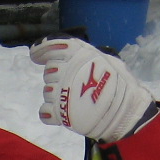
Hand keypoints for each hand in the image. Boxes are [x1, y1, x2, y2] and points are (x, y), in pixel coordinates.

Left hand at [29, 38, 154, 141]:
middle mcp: (66, 70)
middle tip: (73, 84)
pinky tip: (62, 113)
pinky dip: (51, 113)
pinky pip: (44, 112)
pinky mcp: (60, 113)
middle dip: (58, 77)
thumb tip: (65, 51)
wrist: (125, 112)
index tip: (35, 56)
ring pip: (47, 91)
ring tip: (75, 100)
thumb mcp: (106, 59)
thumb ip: (84, 55)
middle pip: (49, 71)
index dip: (41, 50)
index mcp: (78, 53)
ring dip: (57, 95)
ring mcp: (61, 92)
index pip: (51, 47)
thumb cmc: (119, 84)